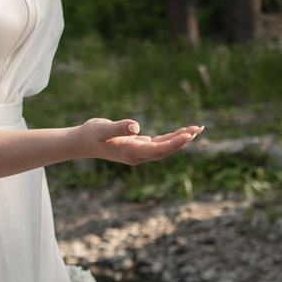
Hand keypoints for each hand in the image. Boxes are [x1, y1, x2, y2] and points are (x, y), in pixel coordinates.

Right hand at [70, 119, 200, 165]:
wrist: (83, 142)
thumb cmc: (91, 134)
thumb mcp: (102, 129)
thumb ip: (118, 127)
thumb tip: (136, 126)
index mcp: (131, 152)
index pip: (157, 150)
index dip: (174, 144)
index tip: (187, 136)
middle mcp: (138, 155)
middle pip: (165, 150)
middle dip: (182, 140)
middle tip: (198, 129)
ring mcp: (139, 152)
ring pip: (164, 147)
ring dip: (180, 139)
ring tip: (196, 129)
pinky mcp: (139, 146)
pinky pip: (159, 143)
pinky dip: (171, 138)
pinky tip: (183, 132)